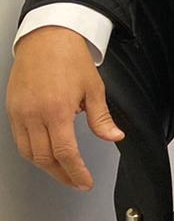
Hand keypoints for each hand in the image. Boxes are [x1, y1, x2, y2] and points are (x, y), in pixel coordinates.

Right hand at [7, 26, 123, 189]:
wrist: (47, 38)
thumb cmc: (70, 58)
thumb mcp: (94, 88)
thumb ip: (101, 118)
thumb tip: (114, 136)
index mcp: (56, 110)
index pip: (65, 152)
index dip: (76, 172)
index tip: (84, 182)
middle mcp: (34, 114)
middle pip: (44, 158)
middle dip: (62, 174)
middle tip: (76, 181)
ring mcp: (19, 113)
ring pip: (28, 152)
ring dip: (46, 166)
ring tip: (63, 171)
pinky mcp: (12, 109)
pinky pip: (19, 139)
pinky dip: (32, 152)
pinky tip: (45, 154)